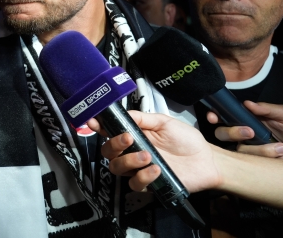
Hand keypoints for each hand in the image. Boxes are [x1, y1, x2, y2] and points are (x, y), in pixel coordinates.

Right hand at [88, 111, 221, 192]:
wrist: (207, 160)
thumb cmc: (186, 139)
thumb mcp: (164, 122)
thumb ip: (143, 118)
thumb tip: (123, 113)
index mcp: (133, 135)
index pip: (109, 132)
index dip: (98, 127)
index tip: (93, 122)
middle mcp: (131, 152)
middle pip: (107, 152)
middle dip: (113, 145)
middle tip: (128, 139)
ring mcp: (138, 169)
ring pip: (117, 168)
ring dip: (128, 161)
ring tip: (147, 156)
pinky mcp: (148, 185)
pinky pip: (135, 184)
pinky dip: (143, 177)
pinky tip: (156, 170)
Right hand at [208, 101, 282, 157]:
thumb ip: (268, 110)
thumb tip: (248, 104)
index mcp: (250, 121)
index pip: (226, 117)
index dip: (216, 116)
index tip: (214, 117)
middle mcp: (246, 136)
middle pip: (223, 135)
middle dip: (232, 133)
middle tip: (249, 132)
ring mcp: (251, 151)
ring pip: (238, 151)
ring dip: (258, 150)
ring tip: (279, 148)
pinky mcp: (257, 165)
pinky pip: (250, 163)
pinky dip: (265, 157)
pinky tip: (278, 154)